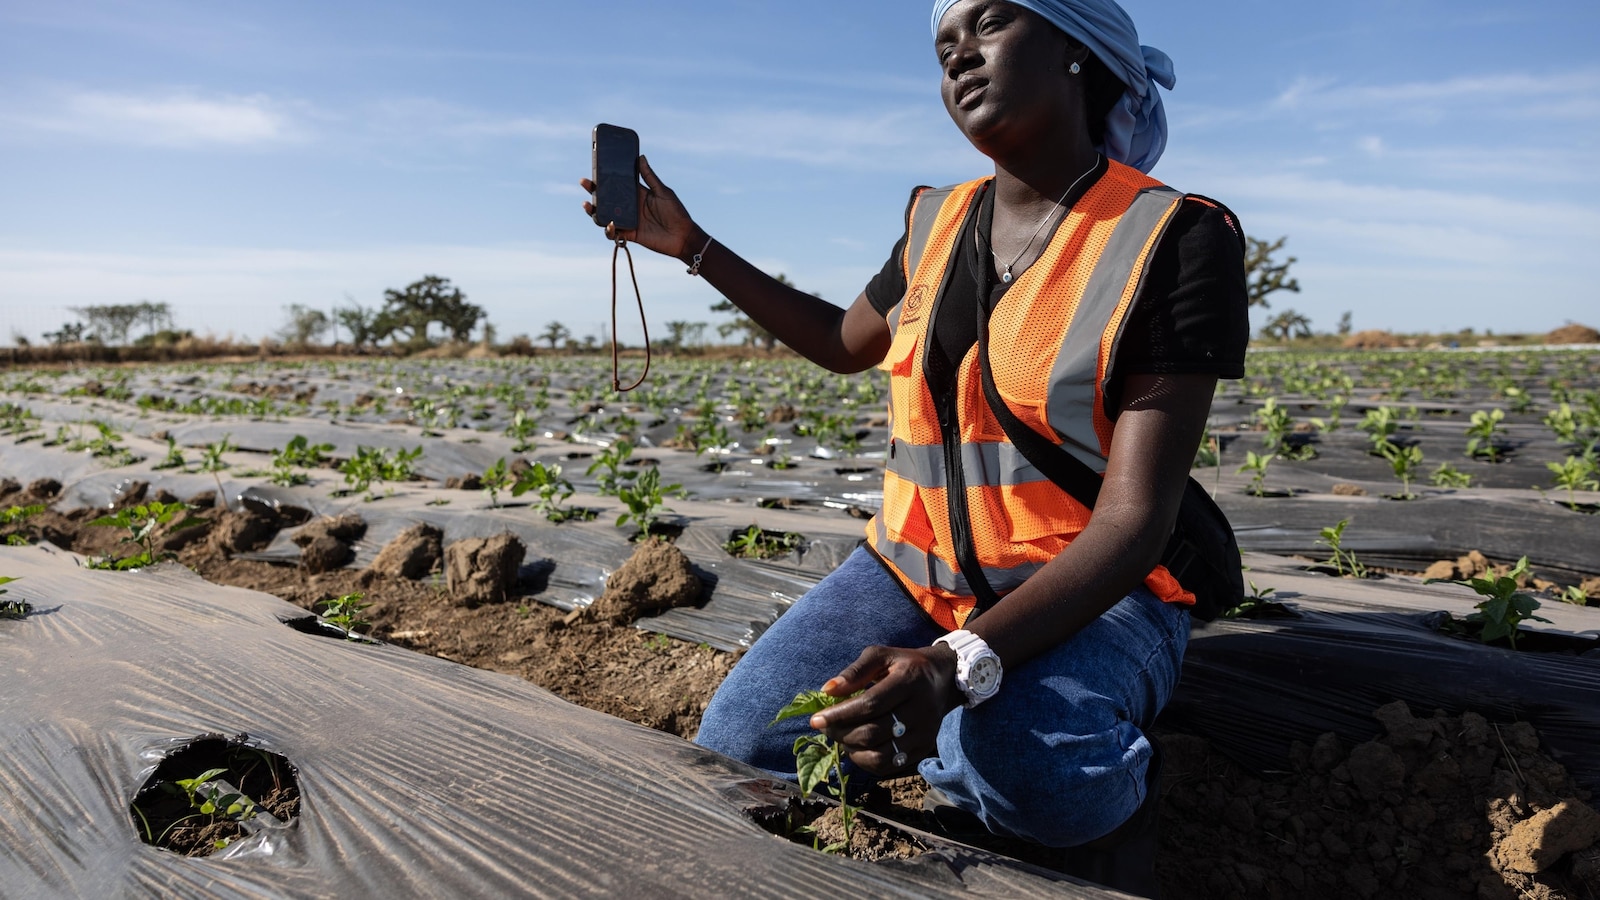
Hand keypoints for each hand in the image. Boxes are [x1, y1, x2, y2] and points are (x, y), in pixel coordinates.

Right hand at [579, 155, 702, 261]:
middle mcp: (630, 206)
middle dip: (594, 191)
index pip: (618, 183)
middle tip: (585, 182)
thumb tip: (640, 157)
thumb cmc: (676, 212)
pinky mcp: (629, 234)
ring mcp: (628, 220)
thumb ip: (649, 176)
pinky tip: (608, 224)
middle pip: (607, 198)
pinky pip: (613, 232)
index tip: (595, 168)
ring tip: (587, 204)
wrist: (683, 236)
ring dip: (594, 210)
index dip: (606, 177)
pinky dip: (608, 229)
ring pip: (606, 215)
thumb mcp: (662, 191)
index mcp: (637, 193)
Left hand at [808, 644, 960, 775]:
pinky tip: (856, 749)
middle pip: (873, 732)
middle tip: (826, 728)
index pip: (870, 704)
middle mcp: (921, 710)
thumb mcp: (882, 656)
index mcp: (909, 681)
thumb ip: (855, 671)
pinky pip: (890, 765)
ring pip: (881, 755)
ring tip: (841, 738)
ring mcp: (925, 733)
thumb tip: (827, 690)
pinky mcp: (924, 749)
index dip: (840, 714)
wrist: (943, 679)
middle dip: (841, 733)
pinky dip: (866, 762)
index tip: (816, 719)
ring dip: (852, 750)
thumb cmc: (905, 665)